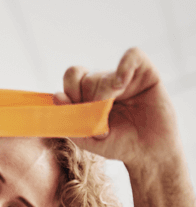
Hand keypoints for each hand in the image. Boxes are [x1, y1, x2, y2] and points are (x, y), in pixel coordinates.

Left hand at [55, 47, 182, 170]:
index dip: (71, 91)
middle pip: (85, 78)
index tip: (78, 109)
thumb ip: (70, 121)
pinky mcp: (146, 73)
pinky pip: (133, 55)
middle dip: (88, 100)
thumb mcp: (88, 139)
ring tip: (113, 109)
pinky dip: (125, 65)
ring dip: (104, 94)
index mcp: (88, 95)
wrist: (149, 152)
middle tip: (101, 118)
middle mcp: (105, 83)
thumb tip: (57, 96)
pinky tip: (122, 83)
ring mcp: (125, 77)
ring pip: (103, 74)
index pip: (72, 77)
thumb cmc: (118, 145)